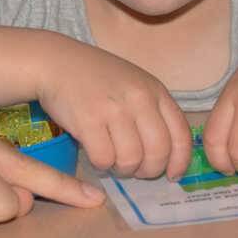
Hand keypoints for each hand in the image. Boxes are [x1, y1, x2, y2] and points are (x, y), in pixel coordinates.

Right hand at [36, 41, 191, 181]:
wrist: (56, 62)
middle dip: (149, 171)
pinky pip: (104, 159)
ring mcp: (114, 109)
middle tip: (136, 171)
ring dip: (123, 170)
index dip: (179, 162)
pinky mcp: (89, 120)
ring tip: (113, 162)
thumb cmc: (96, 76)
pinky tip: (96, 154)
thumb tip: (166, 155)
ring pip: (131, 160)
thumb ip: (152, 111)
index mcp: (155, 90)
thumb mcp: (133, 84)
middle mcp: (139, 98)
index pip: (181, 135)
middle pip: (158, 152)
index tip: (172, 175)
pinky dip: (101, 164)